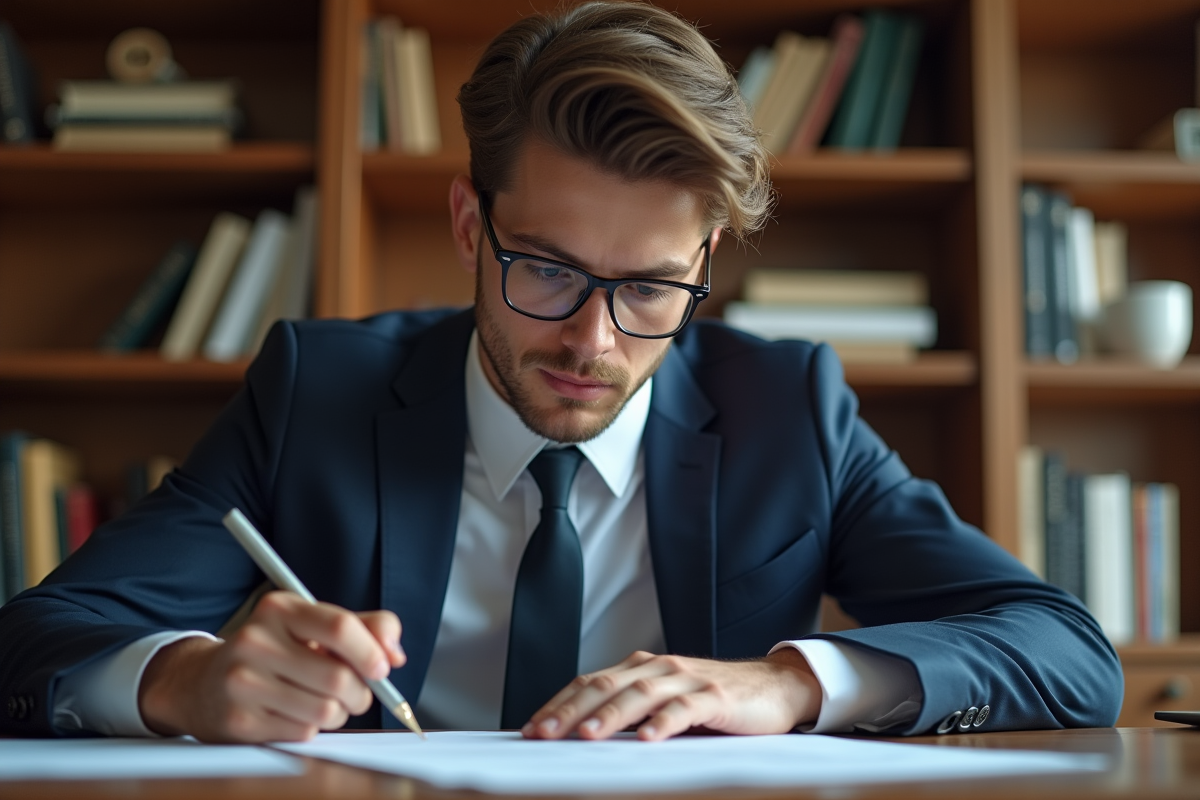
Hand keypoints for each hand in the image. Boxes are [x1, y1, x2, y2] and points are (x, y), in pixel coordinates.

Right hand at [138, 591, 405, 742]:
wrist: (201, 682)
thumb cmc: (272, 651)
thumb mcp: (312, 627)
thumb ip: (362, 628)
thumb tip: (394, 652)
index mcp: (279, 609)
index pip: (339, 627)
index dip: (371, 652)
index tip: (383, 668)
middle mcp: (255, 640)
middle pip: (338, 677)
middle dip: (360, 692)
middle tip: (355, 692)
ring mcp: (242, 682)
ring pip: (326, 711)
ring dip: (337, 713)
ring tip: (322, 702)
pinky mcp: (239, 721)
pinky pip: (304, 733)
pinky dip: (311, 729)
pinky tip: (292, 714)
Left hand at [521, 648, 821, 741]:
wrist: (774, 687)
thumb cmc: (714, 700)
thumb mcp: (665, 702)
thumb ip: (630, 712)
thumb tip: (583, 736)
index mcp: (642, 668)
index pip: (590, 683)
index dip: (559, 704)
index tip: (531, 728)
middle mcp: (659, 668)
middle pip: (606, 685)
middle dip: (570, 710)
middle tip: (544, 733)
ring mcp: (687, 680)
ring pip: (640, 694)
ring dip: (611, 715)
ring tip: (587, 735)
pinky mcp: (716, 697)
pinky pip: (685, 709)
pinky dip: (663, 722)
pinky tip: (647, 738)